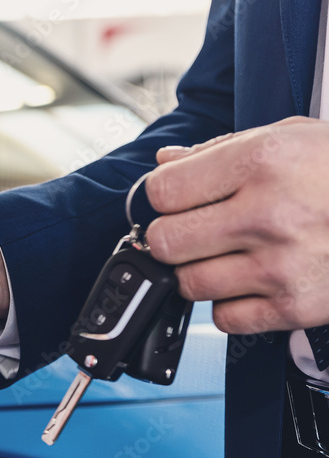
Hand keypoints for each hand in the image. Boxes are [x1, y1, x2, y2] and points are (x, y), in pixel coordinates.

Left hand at [145, 116, 328, 333]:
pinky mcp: (295, 306)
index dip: (162, 197)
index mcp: (262, 162)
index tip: (175, 200)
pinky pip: (225, 319)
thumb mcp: (292, 138)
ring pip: (189, 284)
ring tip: (230, 255)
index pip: (163, 192)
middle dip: (172, 237)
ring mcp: (281, 265)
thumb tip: (164, 165)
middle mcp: (268, 214)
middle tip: (196, 231)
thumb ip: (220, 151)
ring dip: (200, 272)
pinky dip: (231, 305)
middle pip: (165, 242)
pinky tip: (253, 282)